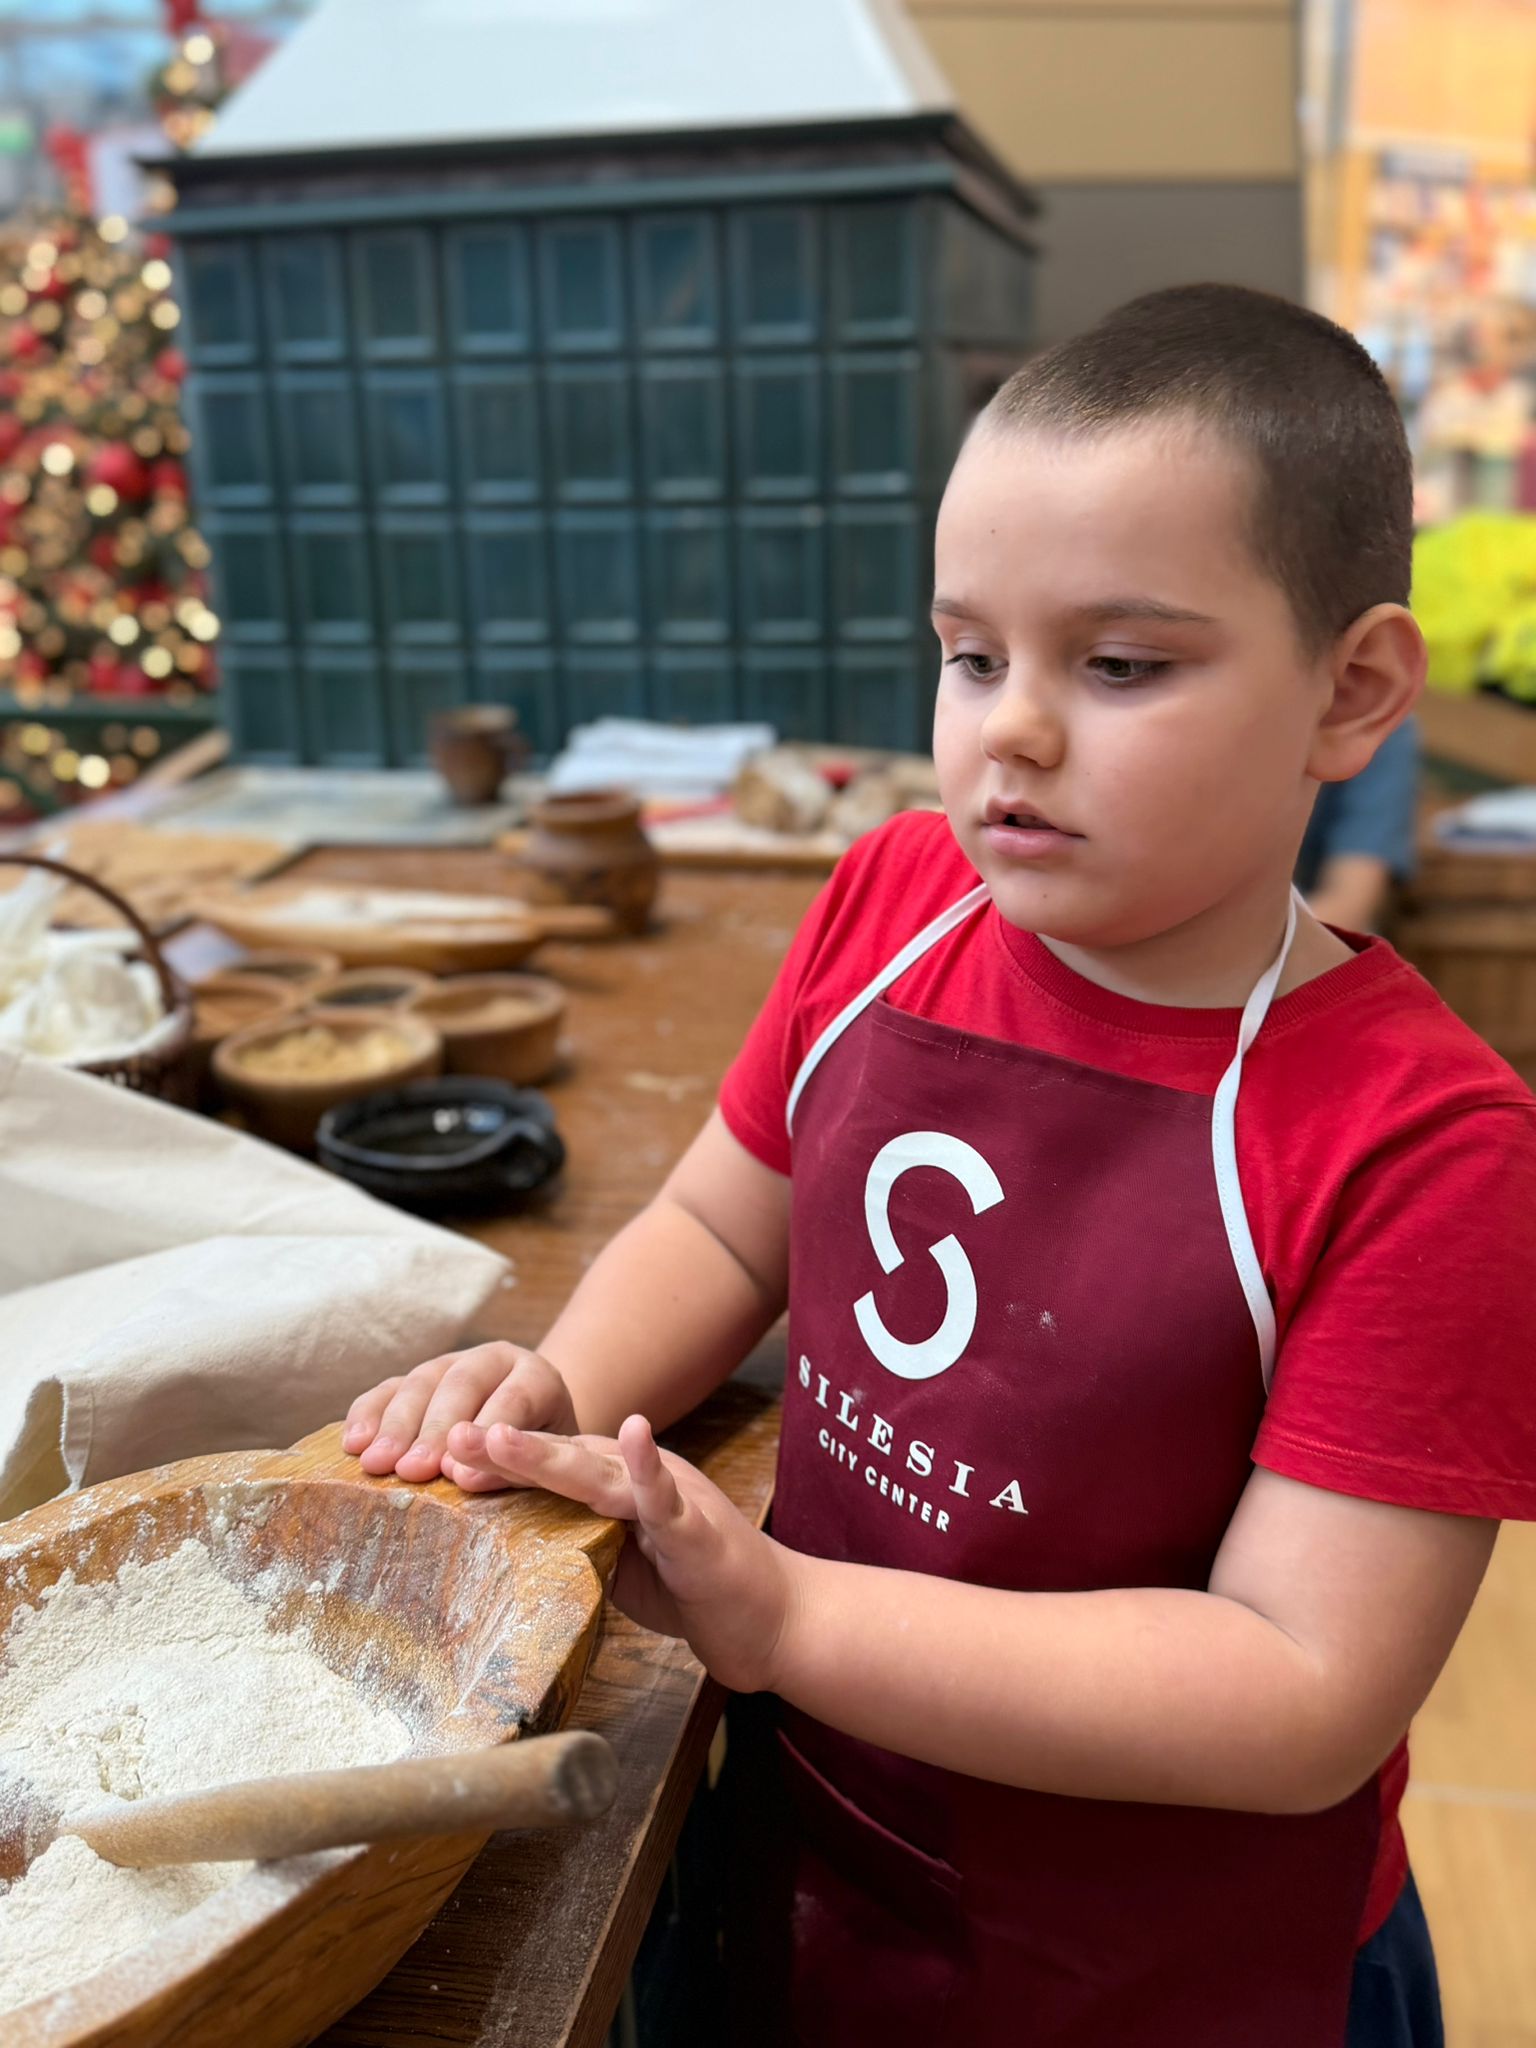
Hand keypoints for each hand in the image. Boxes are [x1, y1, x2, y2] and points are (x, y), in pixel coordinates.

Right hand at [341, 1342, 578, 1488]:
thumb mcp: (549, 1459)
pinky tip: (354, 1443)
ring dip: (395, 1424)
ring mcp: (453, 1363)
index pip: (515, 1398)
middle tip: (412, 1470)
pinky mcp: (420, 1377)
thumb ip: (515, 1465)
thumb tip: (467, 1481)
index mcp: (537, 1377)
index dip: (486, 1431)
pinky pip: (389, 1387)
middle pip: (462, 1384)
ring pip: (421, 1381)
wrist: (532, 1425)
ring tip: (376, 1463)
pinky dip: (368, 1413)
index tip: (457, 1473)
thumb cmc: (541, 1453)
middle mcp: (493, 1360)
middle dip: (433, 1429)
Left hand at [454, 1414, 799, 1694]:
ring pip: (599, 1472)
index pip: (545, 1471)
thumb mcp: (618, 1564)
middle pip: (561, 1459)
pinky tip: (633, 1433)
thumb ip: (575, 1542)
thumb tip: (508, 1546)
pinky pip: (670, 1497)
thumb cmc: (694, 1590)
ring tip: (501, 1436)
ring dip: (548, 1455)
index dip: (494, 1463)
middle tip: (451, 1435)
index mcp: (616, 1488)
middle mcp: (638, 1480)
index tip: (437, 1458)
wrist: (771, 1618)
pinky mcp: (698, 1530)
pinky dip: (649, 1465)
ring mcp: (670, 1499)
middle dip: (503, 1449)